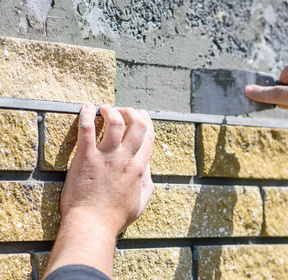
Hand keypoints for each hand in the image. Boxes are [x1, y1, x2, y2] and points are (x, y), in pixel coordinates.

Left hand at [61, 104, 154, 232]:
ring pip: (114, 122)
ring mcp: (105, 157)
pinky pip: (87, 129)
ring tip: (104, 108)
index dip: (147, 121)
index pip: (148, 137)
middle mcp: (125, 159)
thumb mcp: (141, 203)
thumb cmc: (115, 217)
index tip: (142, 114)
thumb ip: (147, 184)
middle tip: (123, 110)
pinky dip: (87, 115)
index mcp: (139, 168)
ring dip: (111, 110)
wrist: (92, 225)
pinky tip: (86, 108)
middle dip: (131, 112)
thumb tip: (147, 169)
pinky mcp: (85, 158)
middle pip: (136, 124)